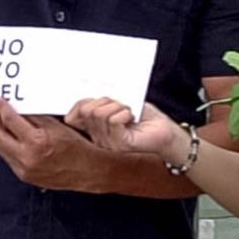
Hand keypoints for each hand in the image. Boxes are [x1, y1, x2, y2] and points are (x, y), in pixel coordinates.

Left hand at [0, 99, 94, 190]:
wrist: (89, 171)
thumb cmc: (79, 149)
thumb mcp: (58, 126)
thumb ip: (36, 117)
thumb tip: (20, 109)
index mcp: (36, 142)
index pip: (10, 121)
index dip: (2, 108)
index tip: (0, 101)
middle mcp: (27, 158)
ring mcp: (24, 169)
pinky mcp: (24, 176)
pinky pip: (7, 158)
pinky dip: (4, 145)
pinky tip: (7, 137)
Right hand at [66, 99, 187, 162]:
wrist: (166, 132)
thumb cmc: (145, 118)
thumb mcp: (119, 104)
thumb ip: (102, 102)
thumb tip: (88, 94)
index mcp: (94, 128)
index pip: (72, 117)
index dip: (80, 104)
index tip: (94, 99)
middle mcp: (97, 138)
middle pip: (86, 110)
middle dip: (104, 100)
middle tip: (120, 105)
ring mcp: (107, 143)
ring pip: (99, 113)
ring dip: (117, 106)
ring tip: (128, 113)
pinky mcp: (120, 144)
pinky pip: (113, 120)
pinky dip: (124, 113)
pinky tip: (131, 118)